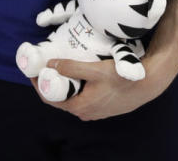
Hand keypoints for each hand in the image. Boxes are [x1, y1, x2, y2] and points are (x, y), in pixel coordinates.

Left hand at [33, 58, 166, 120]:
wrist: (146, 85)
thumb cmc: (120, 78)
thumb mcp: (93, 70)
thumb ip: (71, 67)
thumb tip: (50, 64)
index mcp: (79, 107)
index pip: (49, 98)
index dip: (38, 84)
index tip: (32, 70)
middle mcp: (85, 112)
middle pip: (59, 98)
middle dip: (49, 83)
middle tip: (42, 66)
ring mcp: (93, 111)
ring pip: (71, 97)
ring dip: (62, 84)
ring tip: (56, 68)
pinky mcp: (101, 107)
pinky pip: (81, 97)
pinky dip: (74, 87)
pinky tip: (75, 74)